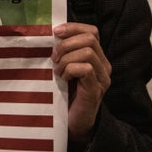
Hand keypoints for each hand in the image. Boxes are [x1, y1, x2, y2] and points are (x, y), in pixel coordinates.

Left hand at [52, 22, 111, 146]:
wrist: (72, 124)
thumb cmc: (65, 95)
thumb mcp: (63, 68)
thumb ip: (63, 53)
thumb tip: (48, 35)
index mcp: (96, 57)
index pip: (92, 31)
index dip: (73, 28)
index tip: (55, 32)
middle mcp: (103, 66)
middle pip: (90, 38)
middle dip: (67, 44)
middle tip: (54, 57)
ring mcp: (102, 78)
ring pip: (87, 52)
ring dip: (67, 59)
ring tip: (57, 71)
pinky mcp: (96, 90)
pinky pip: (85, 69)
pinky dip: (69, 70)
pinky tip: (62, 79)